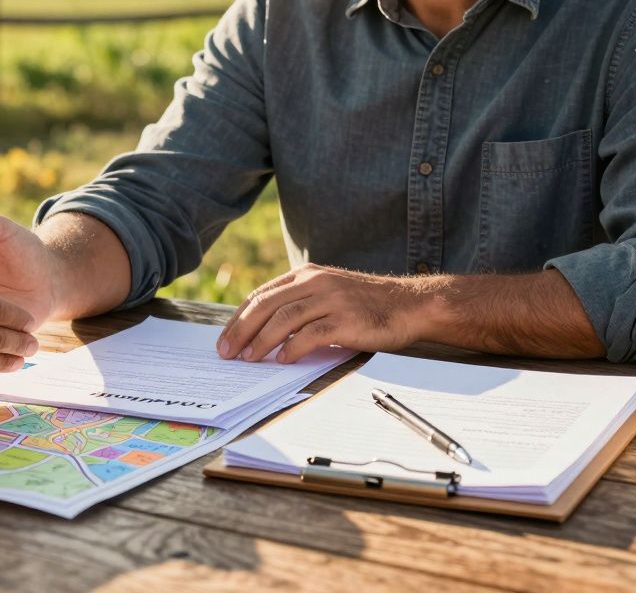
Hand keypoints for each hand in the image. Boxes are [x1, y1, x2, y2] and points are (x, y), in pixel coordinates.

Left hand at [216, 264, 425, 363]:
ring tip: (249, 359)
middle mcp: (316, 282)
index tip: (225, 338)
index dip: (239, 318)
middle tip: (227, 352)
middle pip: (266, 305)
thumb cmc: (367, 304)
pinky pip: (310, 334)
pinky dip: (292, 349)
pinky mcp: (346, 319)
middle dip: (241, 330)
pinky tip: (282, 360)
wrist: (410, 305)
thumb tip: (264, 331)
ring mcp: (331, 299)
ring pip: (284, 318)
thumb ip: (301, 303)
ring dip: (261, 341)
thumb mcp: (329, 292)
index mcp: (308, 274)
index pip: (262, 295)